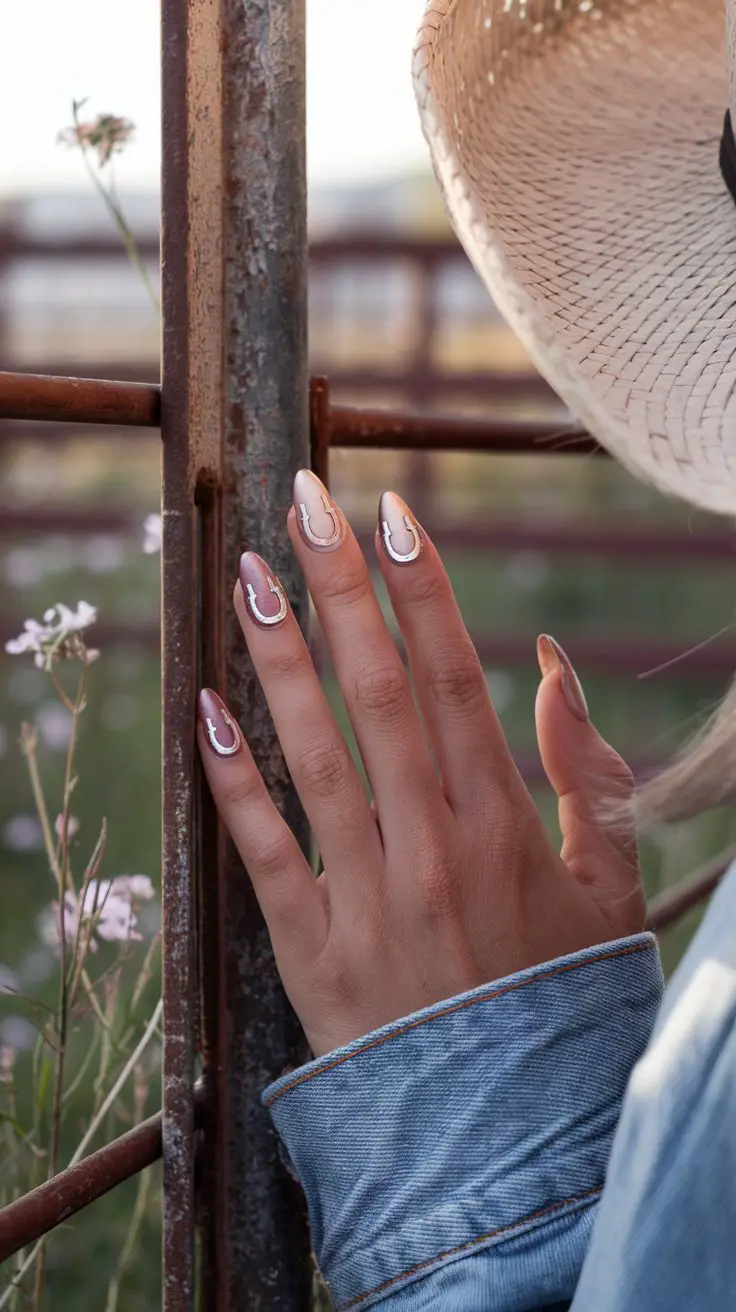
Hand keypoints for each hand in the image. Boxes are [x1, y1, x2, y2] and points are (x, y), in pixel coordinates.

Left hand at [197, 471, 644, 1057]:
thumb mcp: (607, 887)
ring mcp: (366, 897)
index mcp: (503, 825)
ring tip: (248, 575)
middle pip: (377, 692)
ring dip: (279, 658)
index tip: (393, 514)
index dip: (421, 589)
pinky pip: (263, 853)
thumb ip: (586, 775)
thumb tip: (553, 669)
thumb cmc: (561, 1000)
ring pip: (314, 754)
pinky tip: (205, 709)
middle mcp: (431, 847)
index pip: (452, 677)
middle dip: (341, 588)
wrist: (512, 1137)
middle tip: (305, 503)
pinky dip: (232, 781)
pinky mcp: (312, 951)